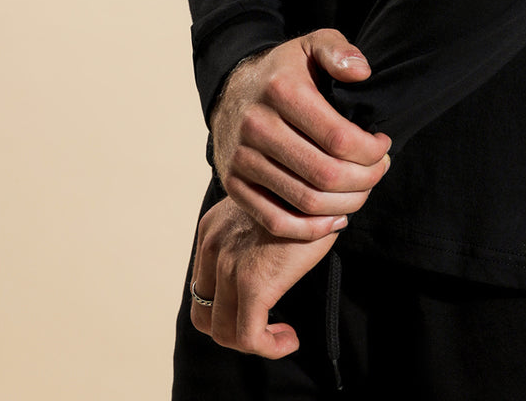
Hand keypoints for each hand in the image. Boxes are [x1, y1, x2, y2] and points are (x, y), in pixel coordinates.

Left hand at [189, 194, 335, 357]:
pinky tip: (290, 339)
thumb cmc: (305, 193)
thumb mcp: (267, 208)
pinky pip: (250, 336)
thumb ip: (252, 233)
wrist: (323, 178)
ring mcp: (230, 264)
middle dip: (233, 330)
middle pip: (204, 314)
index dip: (227, 308)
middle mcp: (212, 245)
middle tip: (266, 327)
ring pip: (224, 332)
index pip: (203, 287)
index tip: (260, 309)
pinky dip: (269, 347)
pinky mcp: (254, 282)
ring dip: (254, 342)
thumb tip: (267, 260)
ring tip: (282, 336)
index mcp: (211, 229)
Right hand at [210, 29, 392, 239]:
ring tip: (362, 191)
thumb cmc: (284, 70)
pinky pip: (276, 221)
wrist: (231, 90)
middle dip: (365, 180)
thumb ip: (339, 51)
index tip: (384, 145)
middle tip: (379, 171)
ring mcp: (242, 159)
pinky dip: (312, 229)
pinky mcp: (233, 185)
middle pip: (325, 174)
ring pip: (306, 201)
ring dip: (345, 205)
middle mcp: (257, 126)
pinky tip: (336, 218)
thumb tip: (362, 72)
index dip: (372, 150)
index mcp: (282, 90)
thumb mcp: (311, 45)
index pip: (339, 138)